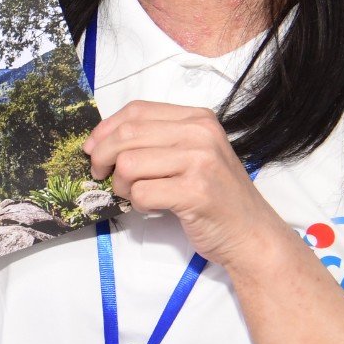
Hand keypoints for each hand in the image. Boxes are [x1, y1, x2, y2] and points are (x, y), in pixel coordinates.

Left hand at [84, 101, 296, 272]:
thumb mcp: (194, 155)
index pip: (137, 110)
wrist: (251, 233)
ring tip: (135, 195)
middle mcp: (201, 134)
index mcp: (198, 119)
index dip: (106, 129)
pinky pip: (141, 193)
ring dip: (121, 185)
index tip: (92, 148)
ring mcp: (200, 162)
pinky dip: (137, 204)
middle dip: (103, 157)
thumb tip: (100, 141)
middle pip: (127, 135)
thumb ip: (157, 141)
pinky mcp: (195, 192)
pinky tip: (152, 207)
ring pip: (129, 164)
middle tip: (101, 175)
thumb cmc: (216, 196)